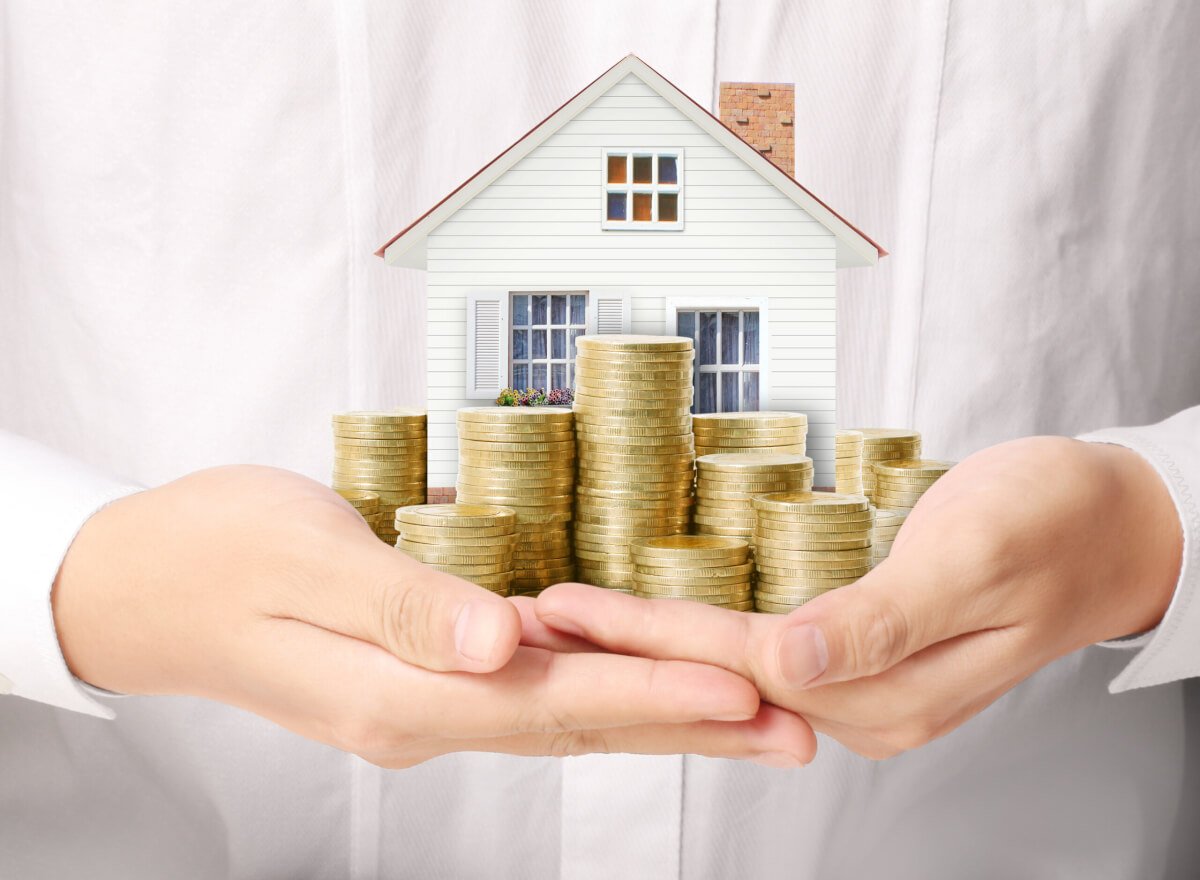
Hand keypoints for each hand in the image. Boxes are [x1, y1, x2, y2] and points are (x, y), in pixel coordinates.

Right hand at [52, 465, 814, 767]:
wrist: (143, 583)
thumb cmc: (213, 552)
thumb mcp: (303, 559)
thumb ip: (404, 606)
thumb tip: (497, 645)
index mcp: (397, 693)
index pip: (551, 702)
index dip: (650, 694)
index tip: (739, 692)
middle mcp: (421, 715)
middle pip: (577, 724)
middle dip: (688, 725)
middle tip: (792, 730)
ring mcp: (421, 706)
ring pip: (563, 715)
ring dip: (659, 717)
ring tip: (747, 722)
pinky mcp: (419, 680)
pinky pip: (529, 694)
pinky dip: (598, 693)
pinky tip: (640, 688)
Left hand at [535, 436, 1182, 758]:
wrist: (1108, 524)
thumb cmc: (1054, 522)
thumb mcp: (977, 554)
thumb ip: (885, 617)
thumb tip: (792, 664)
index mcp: (891, 690)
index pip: (740, 664)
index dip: (647, 635)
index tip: (568, 608)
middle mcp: (866, 704)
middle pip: (718, 674)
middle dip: (622, 646)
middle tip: (533, 616)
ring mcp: (862, 686)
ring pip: (730, 668)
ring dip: (646, 642)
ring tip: (566, 619)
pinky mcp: (859, 658)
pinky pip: (759, 650)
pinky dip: (695, 631)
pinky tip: (650, 617)